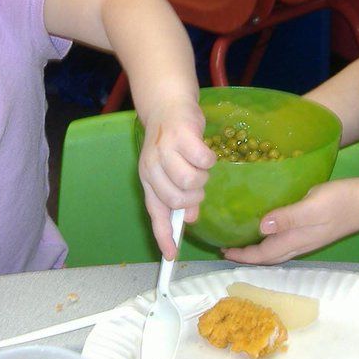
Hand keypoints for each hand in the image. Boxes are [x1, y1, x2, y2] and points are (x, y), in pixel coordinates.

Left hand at [137, 99, 214, 257]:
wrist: (168, 103)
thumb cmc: (172, 141)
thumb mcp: (170, 170)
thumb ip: (178, 196)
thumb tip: (189, 219)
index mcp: (148, 179)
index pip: (155, 213)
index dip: (163, 236)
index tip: (171, 256)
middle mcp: (152, 166)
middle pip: (176, 199)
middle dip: (193, 198)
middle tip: (198, 186)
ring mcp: (165, 149)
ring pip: (190, 182)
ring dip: (203, 178)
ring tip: (200, 167)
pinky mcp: (182, 134)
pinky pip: (204, 160)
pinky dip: (210, 160)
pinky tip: (204, 152)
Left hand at [223, 178, 358, 264]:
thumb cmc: (340, 201)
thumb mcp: (312, 206)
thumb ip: (288, 217)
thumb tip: (261, 227)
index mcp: (296, 239)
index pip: (263, 253)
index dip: (242, 255)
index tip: (223, 250)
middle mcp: (299, 243)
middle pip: (268, 257)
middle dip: (247, 256)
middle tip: (226, 247)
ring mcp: (307, 238)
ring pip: (276, 251)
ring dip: (258, 249)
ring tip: (241, 240)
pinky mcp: (312, 230)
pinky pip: (284, 241)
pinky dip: (270, 239)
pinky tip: (267, 227)